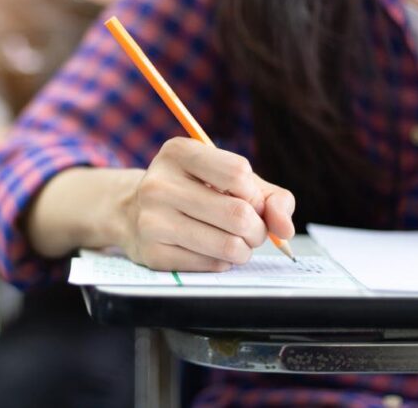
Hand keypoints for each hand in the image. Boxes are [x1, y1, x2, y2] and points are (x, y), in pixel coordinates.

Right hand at [120, 137, 294, 271]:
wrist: (133, 214)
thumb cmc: (193, 192)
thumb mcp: (228, 180)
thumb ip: (269, 197)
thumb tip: (284, 229)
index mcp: (177, 153)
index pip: (238, 173)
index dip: (255, 194)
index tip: (249, 200)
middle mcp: (158, 184)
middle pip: (238, 214)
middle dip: (258, 229)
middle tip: (251, 231)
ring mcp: (152, 220)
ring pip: (229, 245)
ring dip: (244, 250)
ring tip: (236, 243)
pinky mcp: (153, 253)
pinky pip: (211, 265)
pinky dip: (222, 262)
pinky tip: (209, 250)